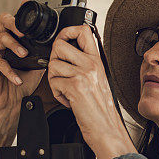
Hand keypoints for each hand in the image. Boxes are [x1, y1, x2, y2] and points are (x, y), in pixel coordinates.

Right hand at [0, 9, 45, 133]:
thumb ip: (44, 52)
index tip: (29, 3)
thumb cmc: (23, 84)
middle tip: (24, 32)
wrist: (12, 104)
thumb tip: (60, 44)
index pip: (17, 20)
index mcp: (15, 40)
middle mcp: (4, 42)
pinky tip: (18, 79)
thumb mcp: (38, 66)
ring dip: (15, 46)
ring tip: (24, 55)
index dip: (21, 11)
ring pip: (1, 38)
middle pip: (4, 20)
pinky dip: (10, 71)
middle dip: (14, 23)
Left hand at [46, 25, 135, 158]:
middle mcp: (91, 64)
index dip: (67, 31)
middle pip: (59, 45)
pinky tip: (68, 99)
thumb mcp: (98, 79)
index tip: (63, 40)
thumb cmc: (101, 108)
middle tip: (60, 74)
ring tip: (65, 90)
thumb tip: (66, 53)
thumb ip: (85, 64)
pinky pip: (53, 82)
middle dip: (53, 60)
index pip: (83, 30)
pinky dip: (57, 93)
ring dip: (53, 80)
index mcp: (97, 60)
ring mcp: (83, 74)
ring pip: (53, 65)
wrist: (106, 128)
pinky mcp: (75, 86)